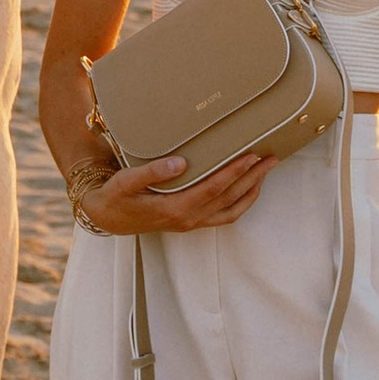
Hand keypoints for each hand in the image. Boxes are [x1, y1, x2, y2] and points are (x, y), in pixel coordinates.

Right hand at [77, 147, 270, 236]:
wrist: (108, 217)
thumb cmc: (117, 196)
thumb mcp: (127, 181)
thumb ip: (153, 172)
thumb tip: (182, 163)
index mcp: (174, 208)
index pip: (213, 188)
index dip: (234, 172)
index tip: (250, 156)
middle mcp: (187, 219)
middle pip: (229, 198)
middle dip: (252, 178)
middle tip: (270, 159)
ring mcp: (191, 223)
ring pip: (231, 210)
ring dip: (251, 191)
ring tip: (265, 171)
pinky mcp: (191, 223)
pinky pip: (224, 216)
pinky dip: (241, 203)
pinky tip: (248, 189)